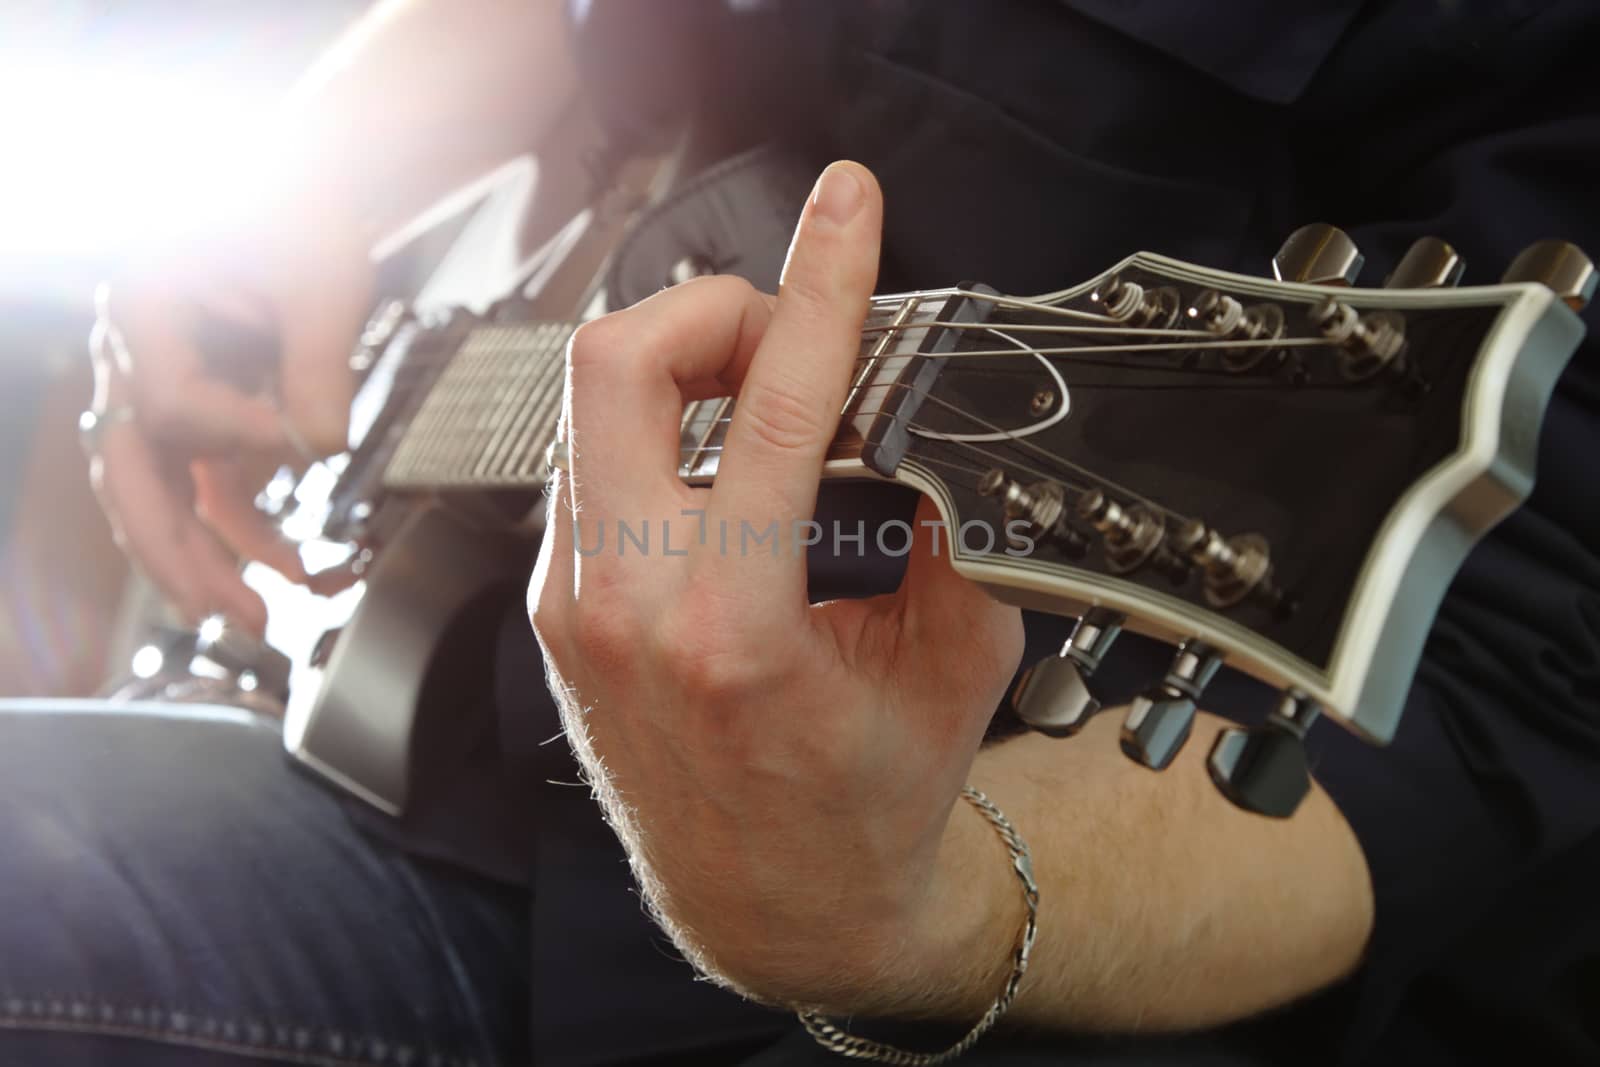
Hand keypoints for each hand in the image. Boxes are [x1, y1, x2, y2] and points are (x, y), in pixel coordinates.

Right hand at [89, 192, 374, 633]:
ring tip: (253, 615)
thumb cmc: (302, 221)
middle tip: (225, 610)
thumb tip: (321, 447)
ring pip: (157, 493)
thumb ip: (317, 365)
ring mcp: (158, 390)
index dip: (237, 435)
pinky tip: (281, 567)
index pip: (171, 403)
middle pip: (128, 472)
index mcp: (144, 310)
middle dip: (174, 549)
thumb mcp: (320, 283)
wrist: (303, 200)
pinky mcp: (197, 415)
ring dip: (203, 557)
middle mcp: (132, 356)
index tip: (306, 442)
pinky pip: (200, 484)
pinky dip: (235, 528)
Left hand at [529, 162, 1025, 1005]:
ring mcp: (576, 610)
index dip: (822, 285)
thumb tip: (930, 418)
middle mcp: (627, 613)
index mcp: (734, 633)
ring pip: (592, 406)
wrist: (774, 908)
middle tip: (788, 330)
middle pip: (617, 366)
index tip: (845, 211)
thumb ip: (953, 530)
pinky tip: (729, 460)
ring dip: (686, 366)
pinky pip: (594, 464)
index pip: (777, 407)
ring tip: (769, 394)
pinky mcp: (563, 608)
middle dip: (712, 308)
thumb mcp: (953, 665)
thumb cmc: (858, 810)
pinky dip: (663, 428)